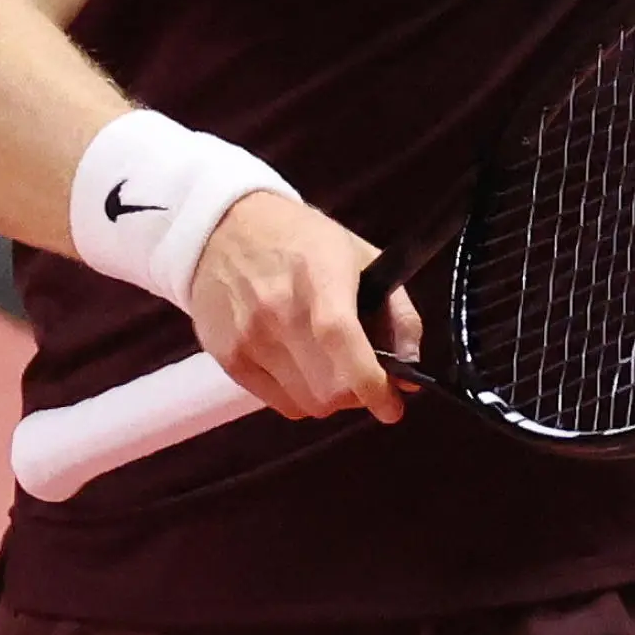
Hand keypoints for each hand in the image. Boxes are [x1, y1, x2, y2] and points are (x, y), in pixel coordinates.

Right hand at [185, 190, 422, 424]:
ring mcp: (248, 338)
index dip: (370, 382)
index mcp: (318, 277)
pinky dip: (300, 396)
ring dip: (330, 398)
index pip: (341, 339)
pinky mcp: (228, 358)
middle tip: (365, 379)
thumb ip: (396, 313)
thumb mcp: (359, 256)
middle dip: (357, 395)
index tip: (392, 406)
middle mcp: (278, 311)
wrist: (224, 228)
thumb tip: (410, 371)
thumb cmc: (301, 240)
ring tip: (333, 371)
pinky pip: (279, 403)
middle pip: (327, 389)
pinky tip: (303, 369)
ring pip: (305, 404)